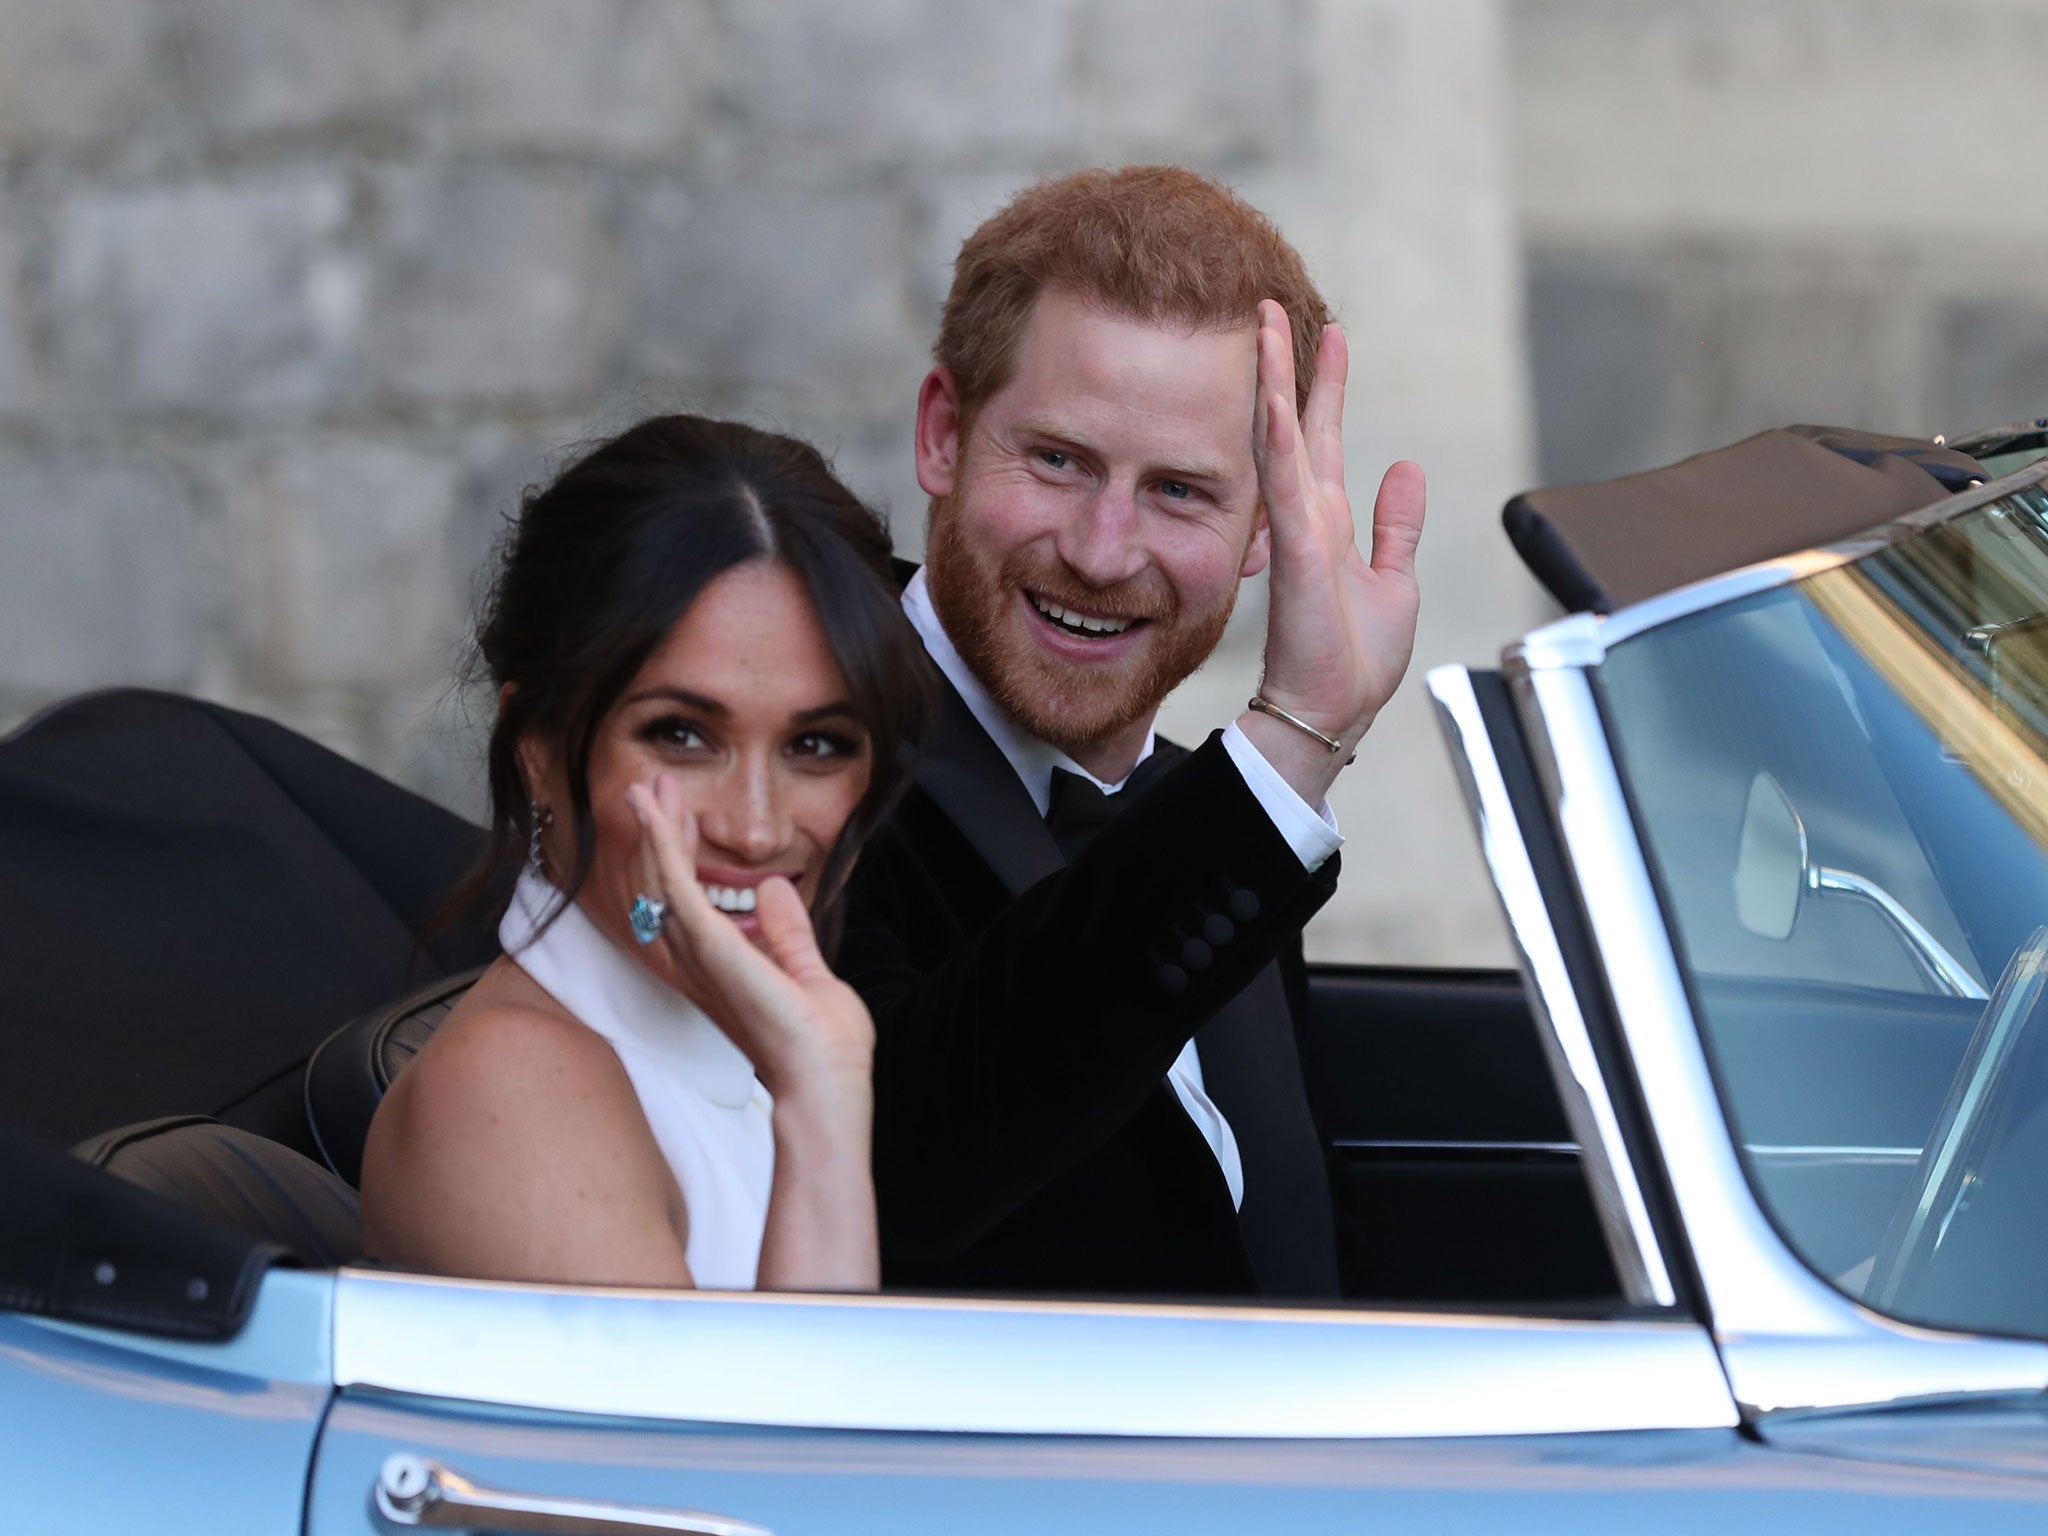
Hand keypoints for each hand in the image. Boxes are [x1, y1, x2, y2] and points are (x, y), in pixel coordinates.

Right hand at [627, 774, 872, 1100]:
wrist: (825, 1084)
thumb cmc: (821, 1049)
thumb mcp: (807, 973)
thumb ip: (787, 933)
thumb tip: (776, 889)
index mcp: (718, 970)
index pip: (687, 901)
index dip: (681, 854)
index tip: (682, 814)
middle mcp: (697, 963)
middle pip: (662, 886)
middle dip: (658, 833)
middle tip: (653, 786)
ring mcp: (699, 956)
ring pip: (660, 880)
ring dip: (654, 830)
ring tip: (647, 786)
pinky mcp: (710, 947)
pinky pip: (674, 885)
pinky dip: (663, 843)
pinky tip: (656, 812)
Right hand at [1244, 300, 1425, 800]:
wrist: (1330, 712)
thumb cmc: (1356, 661)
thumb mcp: (1395, 580)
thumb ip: (1397, 525)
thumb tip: (1407, 469)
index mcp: (1330, 523)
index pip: (1323, 439)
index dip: (1326, 386)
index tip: (1327, 335)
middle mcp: (1307, 518)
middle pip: (1295, 424)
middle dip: (1287, 365)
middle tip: (1273, 307)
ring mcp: (1297, 531)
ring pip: (1281, 440)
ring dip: (1274, 383)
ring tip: (1266, 328)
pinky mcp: (1297, 553)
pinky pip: (1285, 484)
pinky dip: (1279, 439)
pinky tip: (1275, 398)